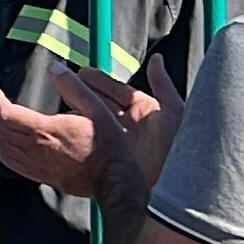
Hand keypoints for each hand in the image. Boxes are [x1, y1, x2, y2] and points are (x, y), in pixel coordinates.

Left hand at [0, 82, 110, 192]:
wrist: (112, 180)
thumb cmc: (107, 144)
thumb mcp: (96, 108)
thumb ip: (73, 86)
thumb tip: (54, 66)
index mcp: (45, 130)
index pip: (7, 113)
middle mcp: (34, 148)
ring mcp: (34, 164)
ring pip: (0, 145)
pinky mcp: (37, 174)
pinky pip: (8, 161)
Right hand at [63, 53, 187, 171]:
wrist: (176, 183)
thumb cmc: (180, 148)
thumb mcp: (173, 111)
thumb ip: (163, 84)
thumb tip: (156, 59)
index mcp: (145, 112)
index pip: (117, 91)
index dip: (99, 81)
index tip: (81, 72)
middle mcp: (130, 127)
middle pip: (102, 105)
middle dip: (83, 93)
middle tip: (63, 82)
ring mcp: (120, 144)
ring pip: (95, 123)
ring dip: (79, 113)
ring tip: (62, 104)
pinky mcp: (113, 160)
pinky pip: (93, 144)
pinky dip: (81, 135)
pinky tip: (68, 128)